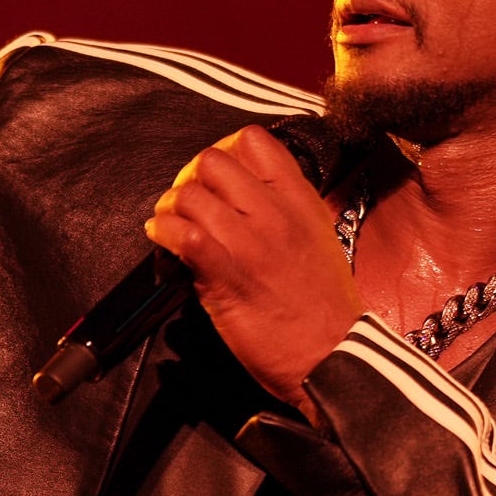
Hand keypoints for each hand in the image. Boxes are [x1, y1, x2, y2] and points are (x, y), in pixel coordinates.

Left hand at [144, 126, 361, 413]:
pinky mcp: (226, 275)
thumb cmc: (325, 308)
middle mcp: (275, 213)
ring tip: (170, 224)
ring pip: (191, 195)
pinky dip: (163, 232)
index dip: (226, 151)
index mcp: (300, 201)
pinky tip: (162, 240)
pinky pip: (183, 234)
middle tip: (189, 202)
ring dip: (171, 207)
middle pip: (213, 161)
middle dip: (193, 178)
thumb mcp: (318, 239)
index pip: (255, 141)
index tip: (216, 176)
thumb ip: (287, 210)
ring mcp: (250, 242)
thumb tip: (248, 197)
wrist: (333, 354)